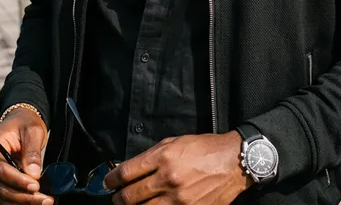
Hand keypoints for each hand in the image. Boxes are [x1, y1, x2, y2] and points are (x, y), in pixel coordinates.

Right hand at [0, 109, 51, 204]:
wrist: (20, 121)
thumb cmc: (25, 123)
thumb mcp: (32, 130)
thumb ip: (32, 151)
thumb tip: (34, 174)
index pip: (0, 169)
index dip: (17, 180)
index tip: (36, 186)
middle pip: (1, 186)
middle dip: (23, 196)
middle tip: (45, 199)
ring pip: (2, 195)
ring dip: (22, 201)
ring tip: (44, 202)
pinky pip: (5, 196)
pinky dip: (19, 201)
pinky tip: (35, 201)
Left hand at [104, 131, 252, 204]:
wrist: (232, 162)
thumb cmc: (204, 148)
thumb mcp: (175, 142)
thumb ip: (152, 156)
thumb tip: (130, 168)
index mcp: (163, 156)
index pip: (126, 172)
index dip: (111, 179)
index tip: (107, 183)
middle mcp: (168, 178)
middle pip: (130, 196)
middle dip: (118, 198)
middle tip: (116, 197)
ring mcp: (178, 200)